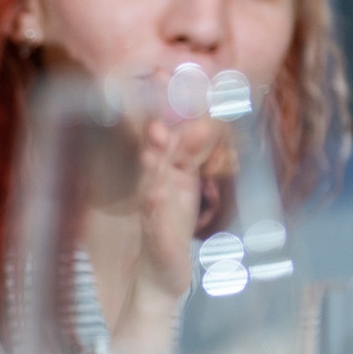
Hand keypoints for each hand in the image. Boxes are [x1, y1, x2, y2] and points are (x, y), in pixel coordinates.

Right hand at [132, 116, 215, 305]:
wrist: (161, 274)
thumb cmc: (173, 228)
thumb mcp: (185, 188)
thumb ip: (189, 157)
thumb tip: (200, 122)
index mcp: (172, 176)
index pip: (173, 138)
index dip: (173, 111)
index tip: (171, 79)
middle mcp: (159, 187)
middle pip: (159, 153)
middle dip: (159, 128)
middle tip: (159, 100)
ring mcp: (154, 211)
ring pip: (152, 180)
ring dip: (152, 160)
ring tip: (154, 138)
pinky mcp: (156, 235)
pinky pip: (153, 218)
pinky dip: (152, 203)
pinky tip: (153, 191)